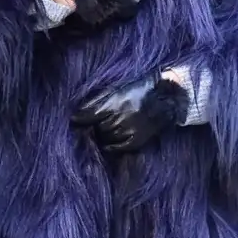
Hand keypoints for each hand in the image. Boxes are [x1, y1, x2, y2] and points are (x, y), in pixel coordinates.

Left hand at [71, 76, 188, 153]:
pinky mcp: (136, 140)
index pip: (90, 115)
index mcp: (114, 103)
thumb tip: (76, 114)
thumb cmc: (138, 90)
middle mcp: (120, 118)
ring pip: (106, 138)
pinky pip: (117, 147)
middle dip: (94, 126)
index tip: (73, 120)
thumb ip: (97, 101)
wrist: (165, 97)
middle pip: (97, 128)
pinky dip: (110, 146)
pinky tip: (107, 143)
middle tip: (95, 123)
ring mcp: (128, 131)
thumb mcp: (117, 90)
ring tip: (105, 129)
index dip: (80, 119)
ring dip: (102, 135)